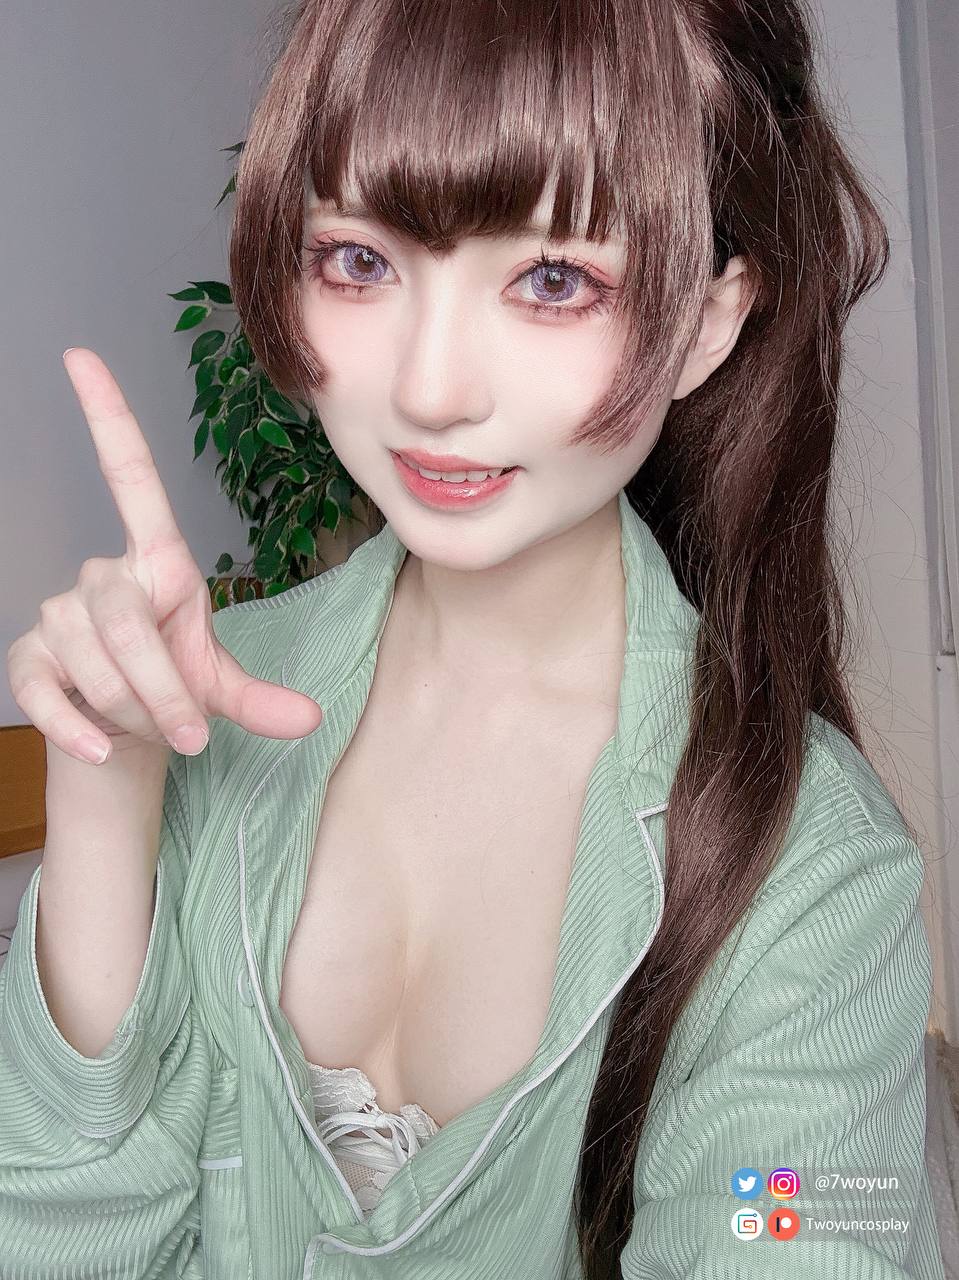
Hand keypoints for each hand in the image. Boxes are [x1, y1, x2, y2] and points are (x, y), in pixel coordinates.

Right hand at [6, 348, 323, 763]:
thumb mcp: (223, 688)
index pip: (128, 479)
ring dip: (135, 711)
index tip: (79, 356)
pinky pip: (45, 690)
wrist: (125, 733)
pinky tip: (99, 748)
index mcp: (155, 563)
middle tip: (191, 734)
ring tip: (153, 730)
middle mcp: (100, 578)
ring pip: (94, 659)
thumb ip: (261, 701)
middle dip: (162, 688)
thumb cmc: (175, 688)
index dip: (106, 419)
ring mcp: (58, 617)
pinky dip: (76, 727)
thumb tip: (309, 720)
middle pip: (123, 619)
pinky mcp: (29, 660)